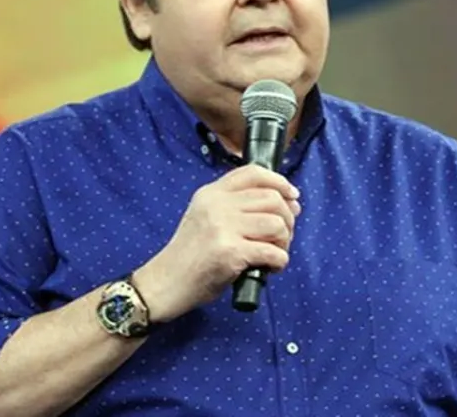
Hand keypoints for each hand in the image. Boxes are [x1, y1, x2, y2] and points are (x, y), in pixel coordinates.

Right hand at [131, 165, 300, 321]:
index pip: (253, 173)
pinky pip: (273, 252)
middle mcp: (217, 205)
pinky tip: (270, 268)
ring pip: (277, 224)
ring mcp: (223, 228)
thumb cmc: (189, 255)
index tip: (292, 195)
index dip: (279, 182)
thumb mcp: (204, 217)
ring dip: (284, 242)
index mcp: (211, 193)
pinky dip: (280, 261)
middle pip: (272, 199)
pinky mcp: (230, 253)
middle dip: (287, 219)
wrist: (165, 283)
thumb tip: (284, 202)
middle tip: (282, 237)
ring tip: (274, 253)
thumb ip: (234, 206)